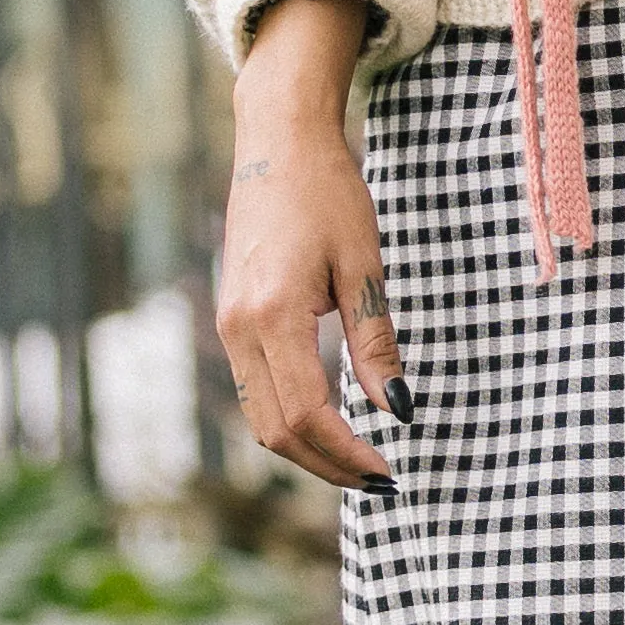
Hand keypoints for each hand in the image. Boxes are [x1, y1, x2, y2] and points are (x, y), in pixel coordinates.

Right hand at [219, 0, 401, 489]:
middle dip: (328, 465)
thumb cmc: (329, 194)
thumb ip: (375, 343)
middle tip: (380, 480)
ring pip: (260, 418)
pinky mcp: (231, 321)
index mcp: (273, 315)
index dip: (347, 454)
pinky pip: (255, 392)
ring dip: (308, 450)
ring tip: (359, 461)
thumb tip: (396, 410)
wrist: (279, 144)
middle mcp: (238, 328)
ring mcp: (227, 326)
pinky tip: (331, 424)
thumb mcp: (363, 266)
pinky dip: (290, 420)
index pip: (306, 414)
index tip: (388, 470)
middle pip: (276, 431)